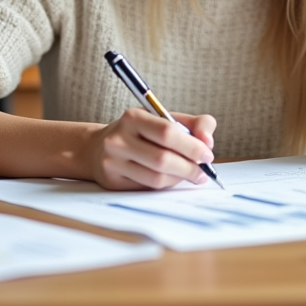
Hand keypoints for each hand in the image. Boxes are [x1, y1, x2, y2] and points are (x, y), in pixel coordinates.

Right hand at [85, 108, 216, 189]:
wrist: (98, 148)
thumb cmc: (140, 133)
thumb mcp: (164, 119)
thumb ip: (193, 124)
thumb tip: (208, 141)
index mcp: (133, 117)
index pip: (167, 132)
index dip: (192, 146)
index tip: (207, 154)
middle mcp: (119, 139)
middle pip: (162, 159)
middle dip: (190, 168)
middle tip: (203, 172)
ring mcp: (113, 162)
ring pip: (156, 178)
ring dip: (179, 179)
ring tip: (190, 175)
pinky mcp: (112, 181)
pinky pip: (147, 188)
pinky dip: (166, 185)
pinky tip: (171, 179)